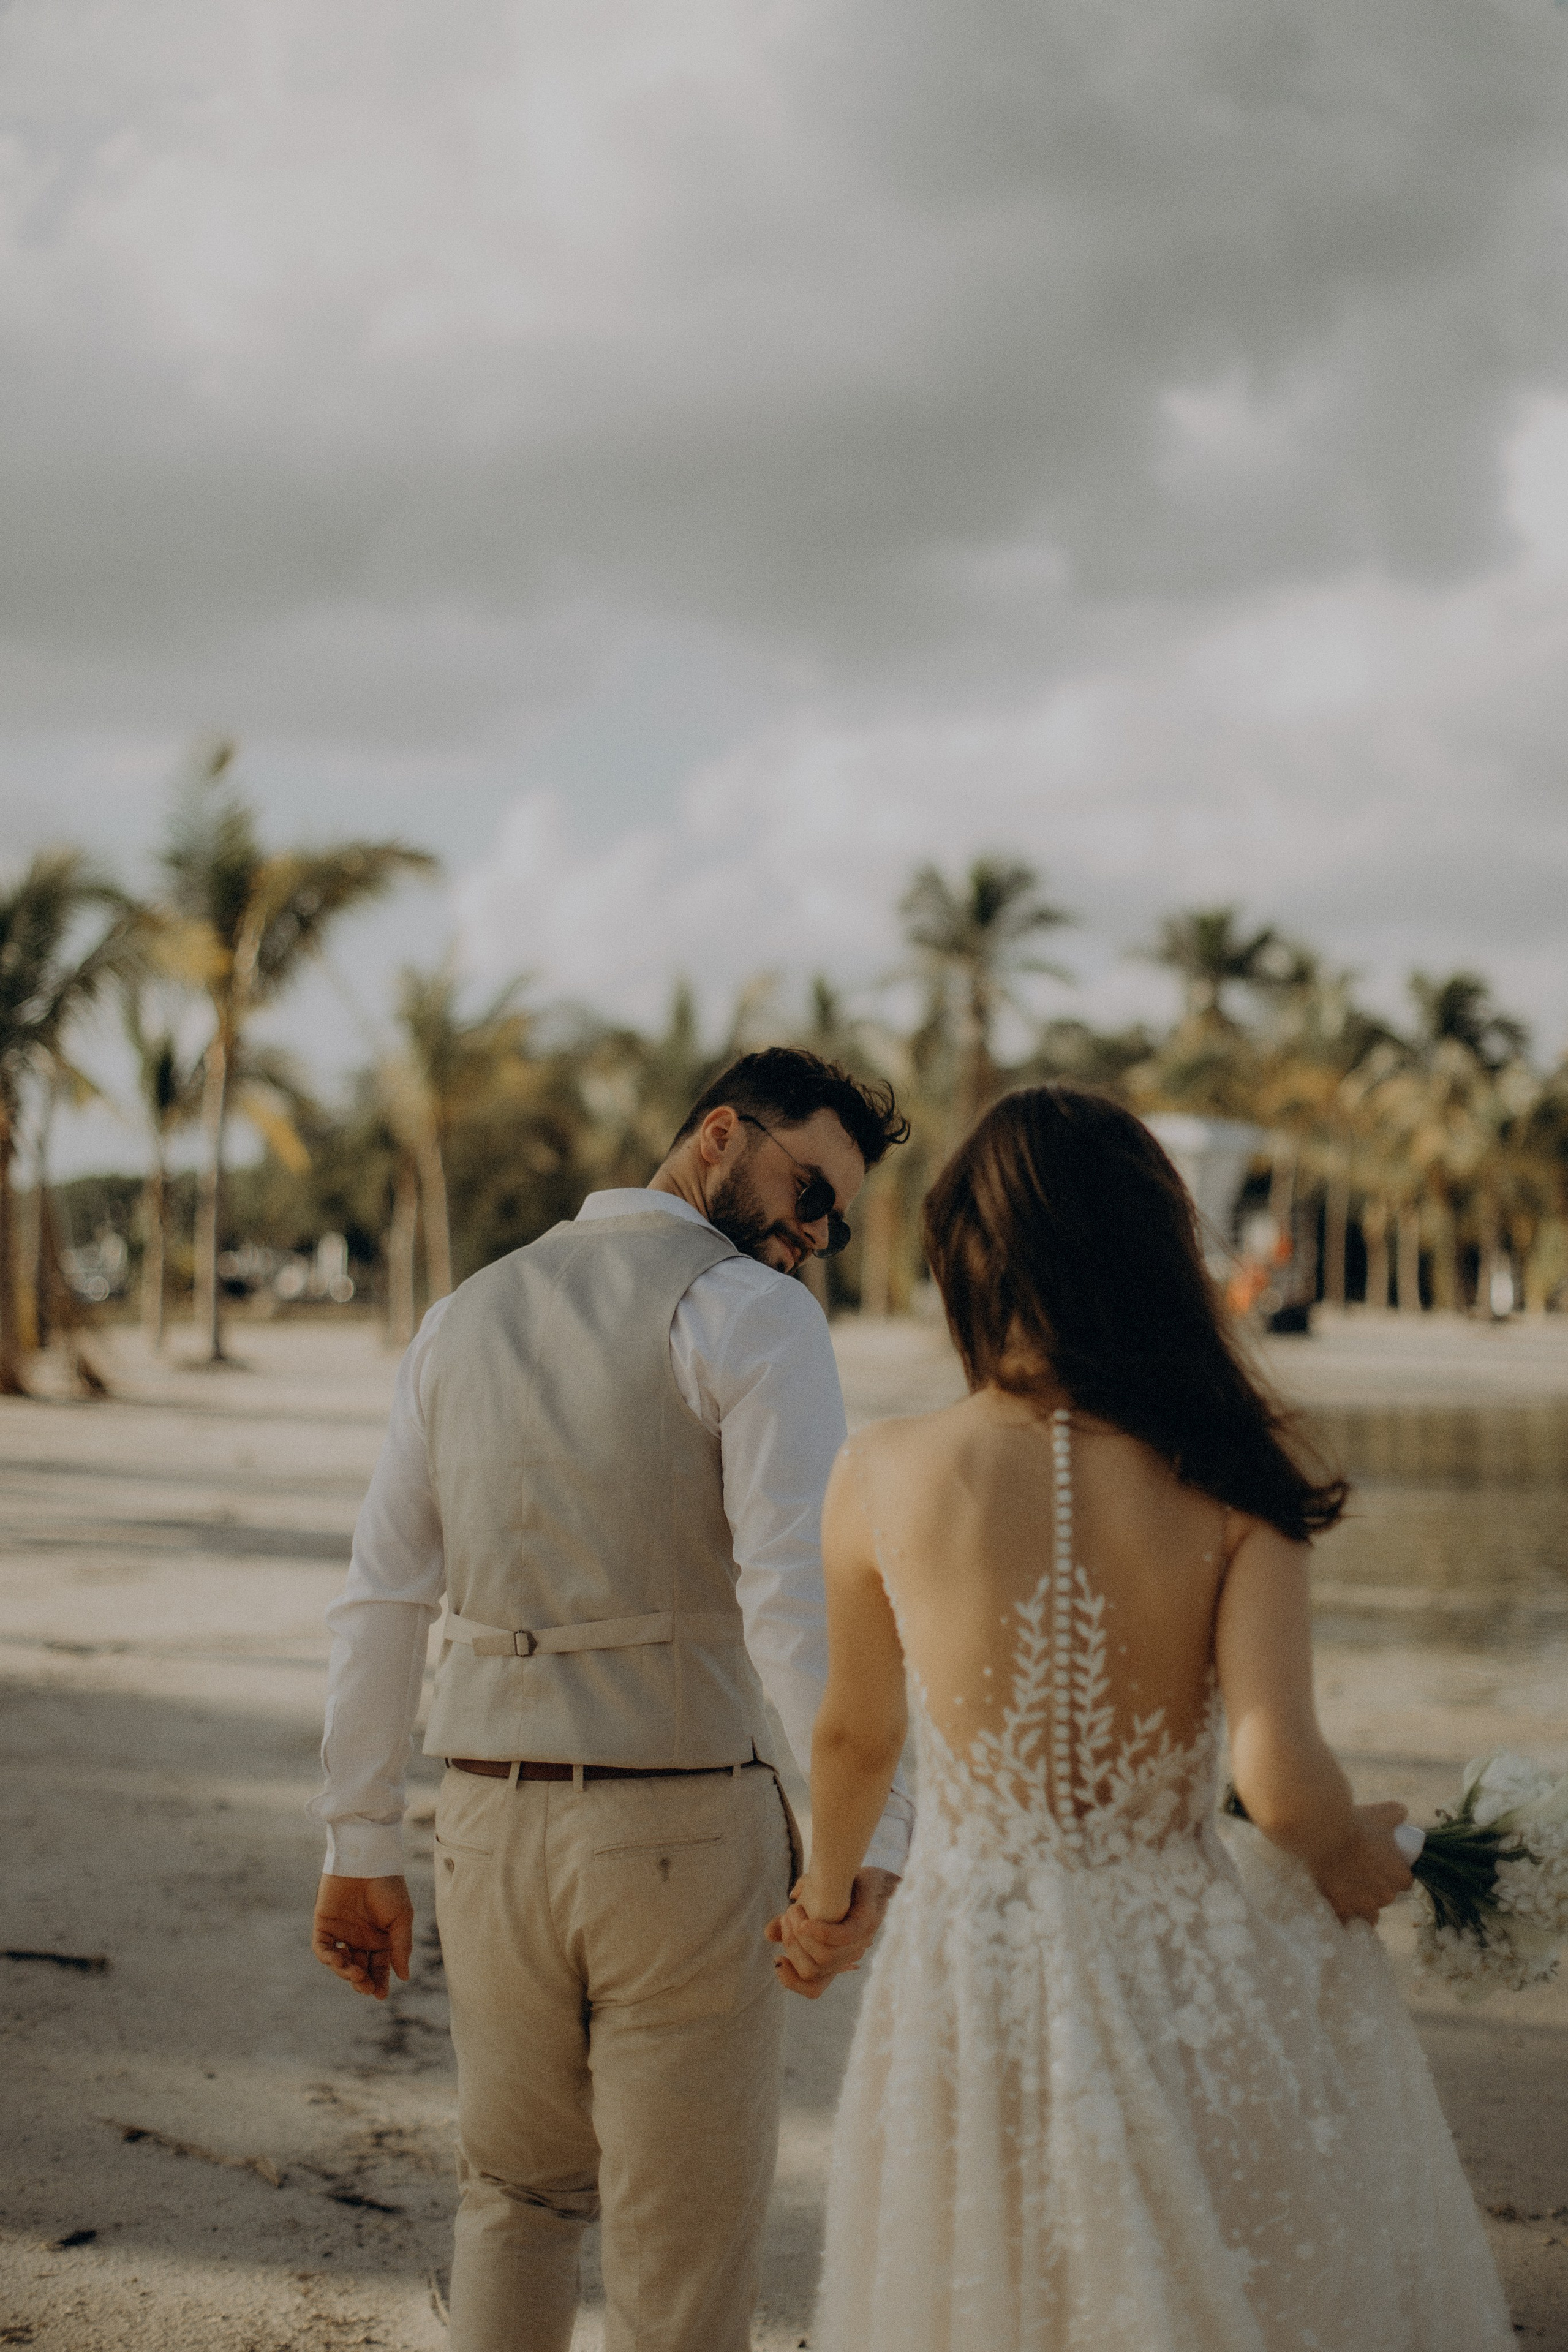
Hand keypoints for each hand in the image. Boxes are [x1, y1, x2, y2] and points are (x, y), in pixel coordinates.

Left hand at [312, 1874, 413, 1999]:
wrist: (368, 1860)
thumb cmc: (389, 1886)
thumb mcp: (402, 1918)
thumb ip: (401, 1947)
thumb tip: (404, 1977)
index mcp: (381, 1939)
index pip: (379, 1968)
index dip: (380, 1983)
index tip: (381, 1995)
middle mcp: (361, 1938)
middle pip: (360, 1970)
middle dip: (363, 1982)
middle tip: (367, 1987)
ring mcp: (342, 1933)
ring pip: (341, 1963)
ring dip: (347, 1973)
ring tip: (356, 1974)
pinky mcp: (324, 1925)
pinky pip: (323, 1948)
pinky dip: (329, 1958)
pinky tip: (340, 1961)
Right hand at [765, 1868, 898, 1998]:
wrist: (872, 1873)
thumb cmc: (839, 1894)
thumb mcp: (809, 1909)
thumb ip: (790, 1924)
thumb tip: (769, 1935)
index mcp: (835, 1959)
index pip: (813, 1989)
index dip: (792, 1981)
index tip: (777, 1959)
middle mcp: (848, 1957)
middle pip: (811, 1973)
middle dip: (791, 1946)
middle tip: (786, 1918)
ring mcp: (859, 1941)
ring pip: (823, 1958)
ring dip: (800, 1935)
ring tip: (794, 1910)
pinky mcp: (866, 1922)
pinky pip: (842, 1938)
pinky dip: (821, 1932)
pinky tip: (807, 1921)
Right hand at [1313, 1803, 1415, 1926]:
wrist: (1324, 1832)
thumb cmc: (1355, 1822)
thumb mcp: (1383, 1813)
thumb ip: (1397, 1813)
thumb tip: (1402, 1813)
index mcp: (1400, 1877)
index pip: (1403, 1882)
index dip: (1391, 1874)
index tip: (1378, 1865)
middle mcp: (1386, 1896)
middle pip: (1384, 1897)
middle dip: (1374, 1887)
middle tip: (1357, 1870)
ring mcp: (1363, 1905)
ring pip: (1367, 1913)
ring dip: (1359, 1903)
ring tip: (1344, 1886)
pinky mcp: (1341, 1909)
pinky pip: (1346, 1920)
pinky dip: (1342, 1914)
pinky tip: (1335, 1901)